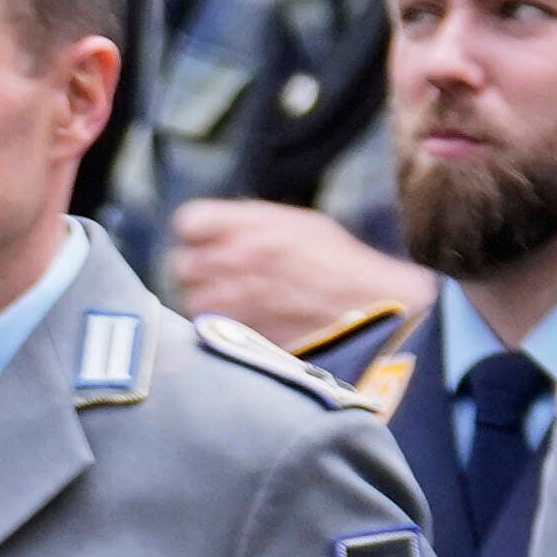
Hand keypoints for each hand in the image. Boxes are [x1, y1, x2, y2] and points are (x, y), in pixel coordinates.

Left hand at [162, 198, 415, 349]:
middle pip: (182, 264)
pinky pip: (211, 330)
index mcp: (253, 225)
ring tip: (230, 304)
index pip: (189, 221)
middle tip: (216, 277)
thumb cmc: (342, 264)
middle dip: (196, 271)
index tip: (205, 240)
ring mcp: (238, 301)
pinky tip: (243, 324)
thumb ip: (252, 224)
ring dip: (205, 302)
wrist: (374, 310)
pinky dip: (219, 327)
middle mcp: (238, 260)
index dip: (196, 233)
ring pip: (192, 301)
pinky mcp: (243, 335)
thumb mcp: (300, 223)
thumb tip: (219, 230)